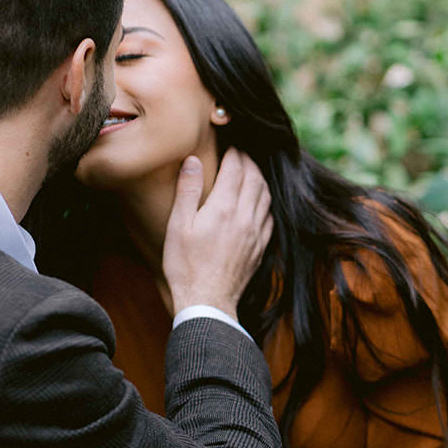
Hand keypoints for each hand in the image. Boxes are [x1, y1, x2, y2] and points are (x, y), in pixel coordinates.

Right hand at [162, 150, 272, 320]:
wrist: (207, 302)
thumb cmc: (185, 265)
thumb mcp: (178, 226)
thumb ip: (187, 190)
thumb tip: (192, 160)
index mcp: (223, 208)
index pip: (236, 169)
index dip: (234, 153)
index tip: (229, 145)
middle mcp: (245, 217)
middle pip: (255, 178)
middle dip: (249, 161)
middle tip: (241, 153)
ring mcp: (255, 234)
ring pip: (266, 196)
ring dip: (260, 179)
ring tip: (251, 171)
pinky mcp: (260, 248)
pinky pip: (269, 217)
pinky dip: (265, 202)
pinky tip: (258, 202)